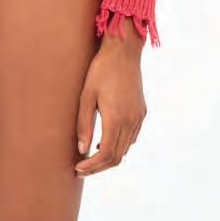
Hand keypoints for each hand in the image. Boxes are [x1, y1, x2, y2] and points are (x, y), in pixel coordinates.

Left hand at [75, 15, 146, 176]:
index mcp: (116, 118)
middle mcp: (130, 121)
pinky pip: (131, 137)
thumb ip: (84, 124)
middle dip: (98, 166)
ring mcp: (138, 117)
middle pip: (116, 157)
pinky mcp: (142, 112)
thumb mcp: (86, 95)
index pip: (105, 155)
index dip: (92, 166)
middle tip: (82, 168)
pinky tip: (106, 140)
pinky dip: (119, 145)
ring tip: (90, 156)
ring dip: (109, 157)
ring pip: (125, 148)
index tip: (78, 168)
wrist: (123, 52)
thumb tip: (82, 150)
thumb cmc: (101, 70)